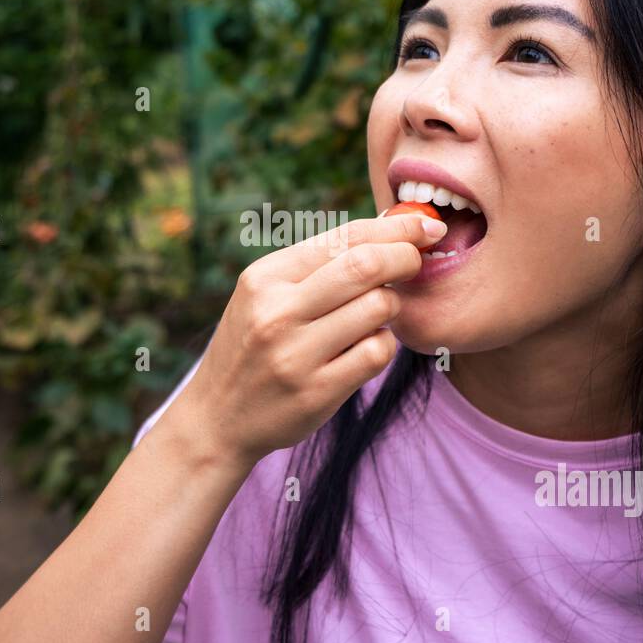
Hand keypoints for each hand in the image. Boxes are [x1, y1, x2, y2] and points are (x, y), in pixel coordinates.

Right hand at [164, 213, 447, 465]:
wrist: (217, 416)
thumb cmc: (254, 344)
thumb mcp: (265, 294)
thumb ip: (318, 264)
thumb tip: (391, 226)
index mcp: (264, 277)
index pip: (343, 237)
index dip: (394, 229)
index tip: (424, 227)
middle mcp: (276, 312)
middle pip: (365, 266)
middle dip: (405, 257)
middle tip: (416, 261)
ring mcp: (295, 354)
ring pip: (378, 308)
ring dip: (392, 306)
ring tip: (379, 312)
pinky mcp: (316, 392)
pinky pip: (377, 352)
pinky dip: (385, 343)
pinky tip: (369, 344)